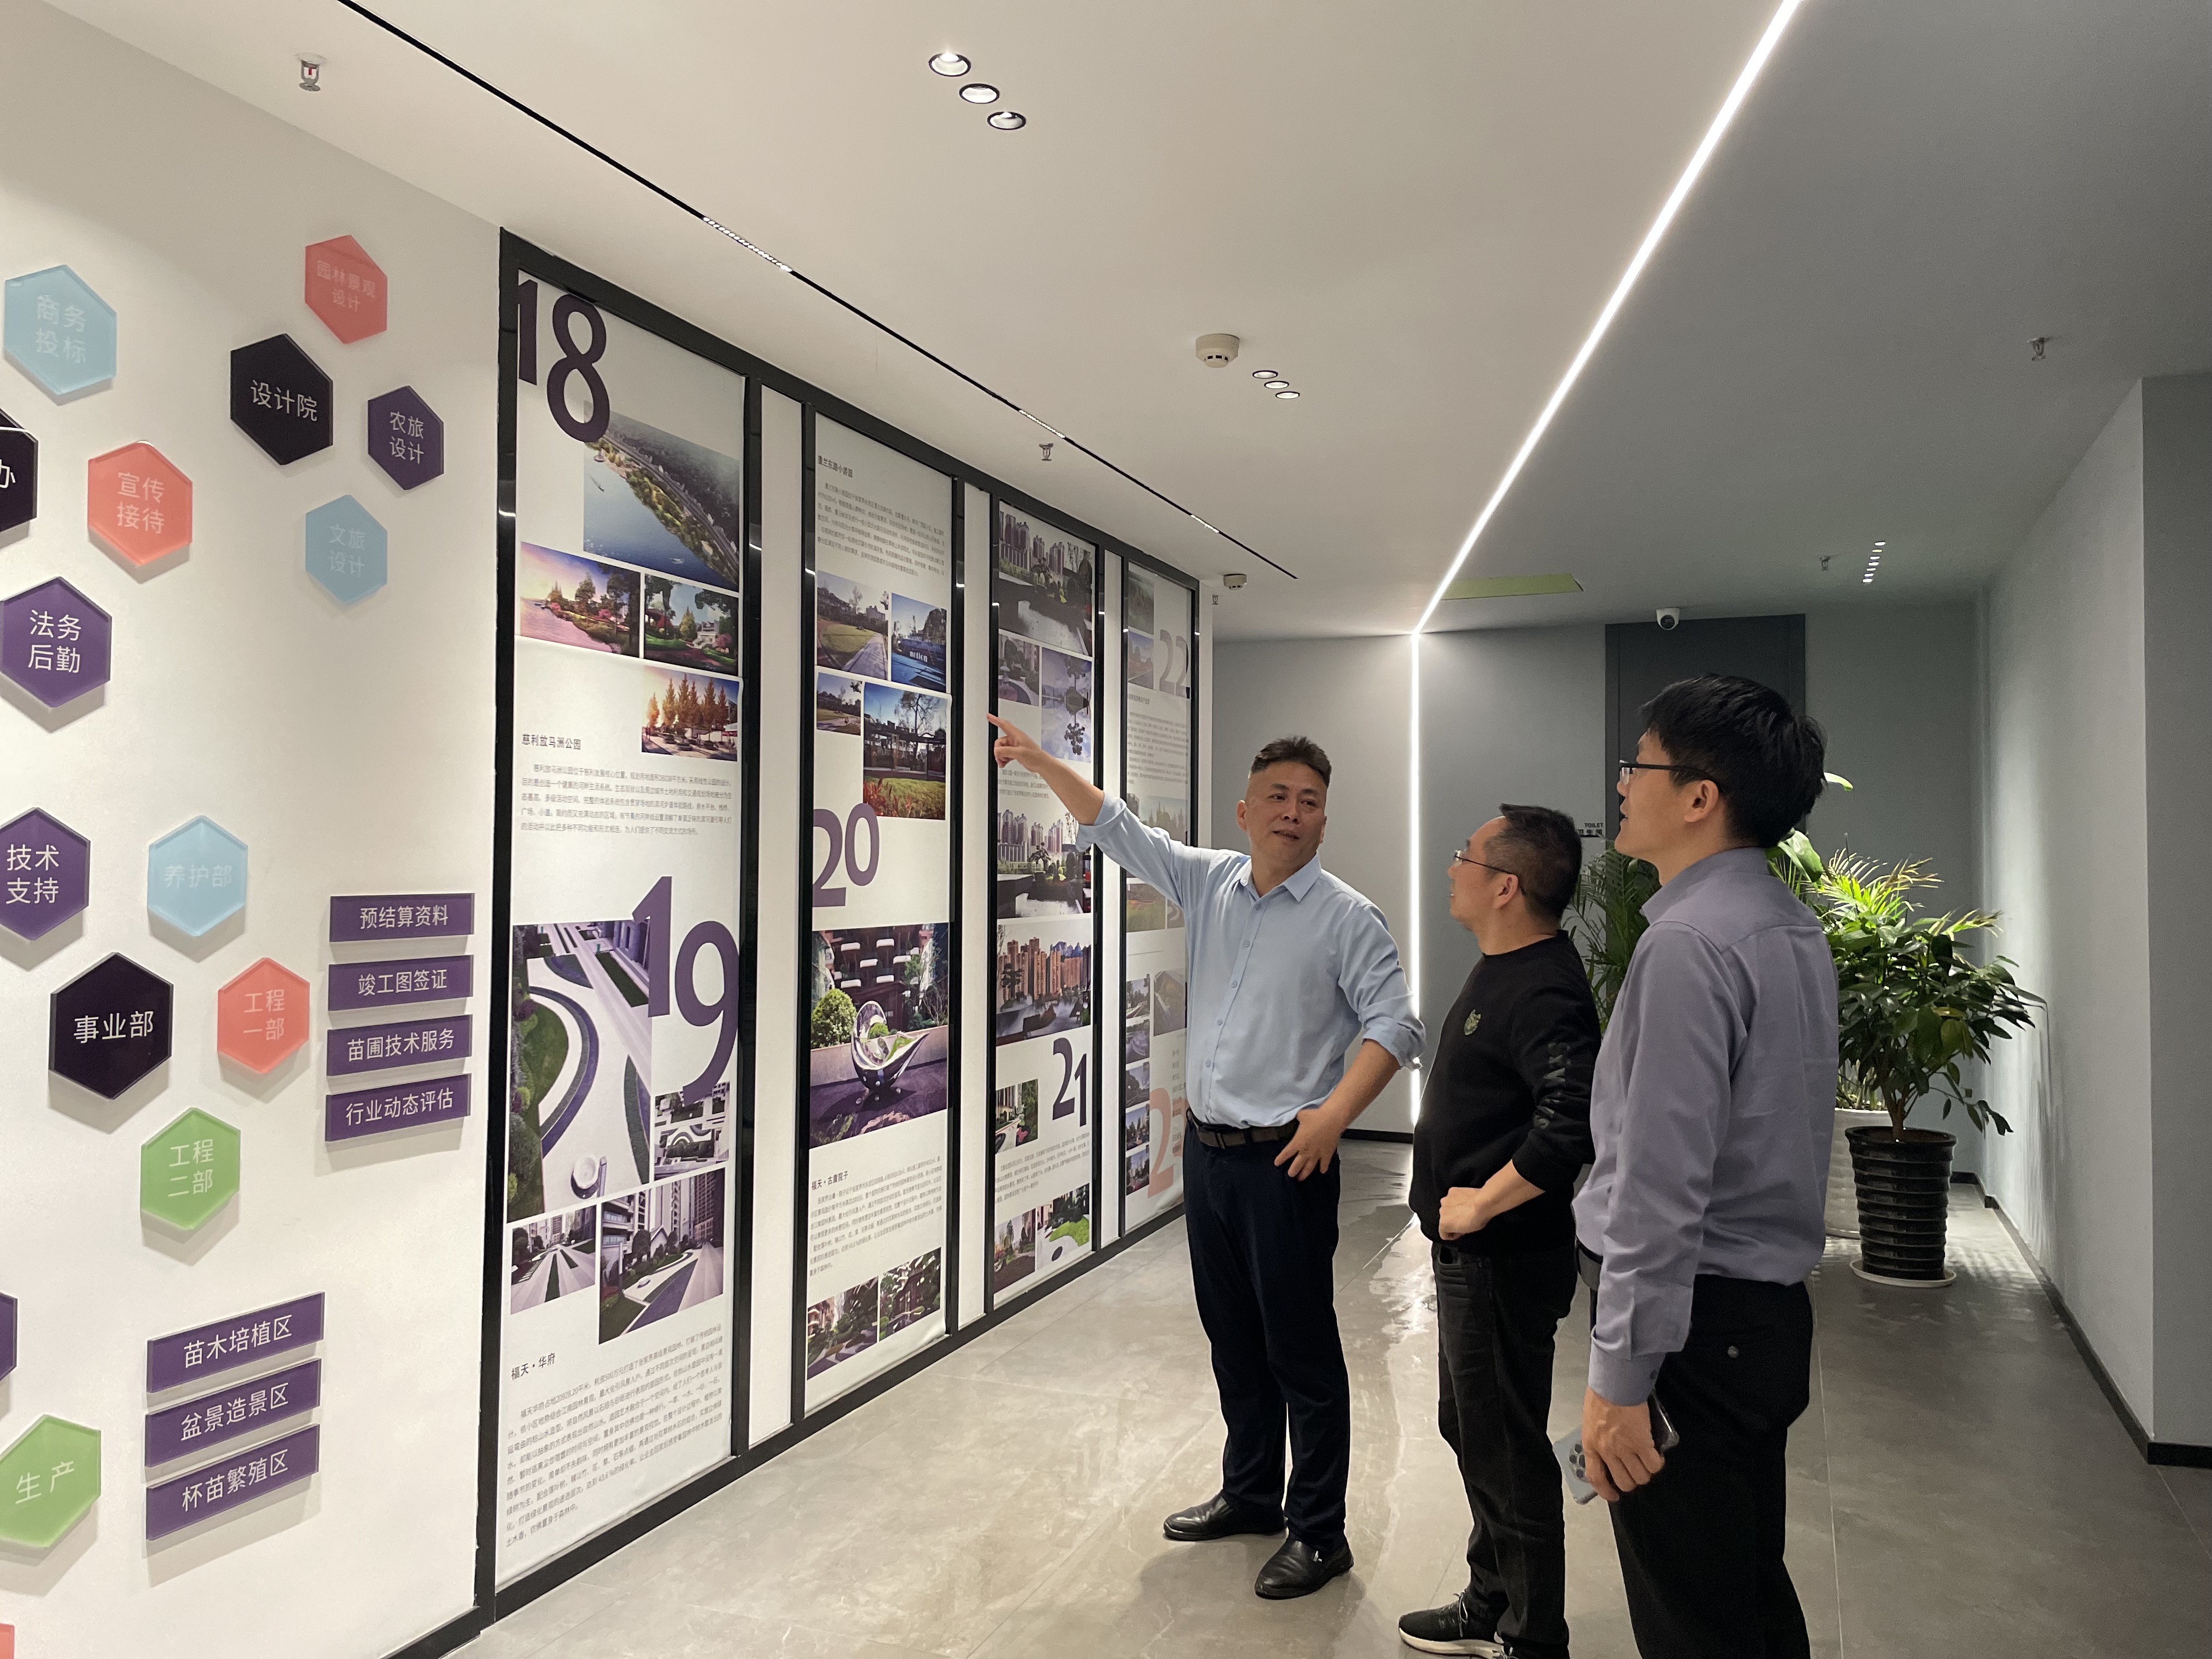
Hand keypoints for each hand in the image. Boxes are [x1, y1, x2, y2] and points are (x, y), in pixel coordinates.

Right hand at [986, 714, 1045, 772]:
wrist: (1041, 764)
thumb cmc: (1035, 756)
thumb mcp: (1019, 753)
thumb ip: (1006, 751)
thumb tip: (997, 751)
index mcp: (1017, 735)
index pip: (1004, 725)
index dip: (995, 720)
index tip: (989, 716)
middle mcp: (1015, 739)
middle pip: (999, 742)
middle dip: (998, 750)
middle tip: (1001, 757)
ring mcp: (1014, 746)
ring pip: (1001, 749)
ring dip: (1000, 756)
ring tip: (1003, 762)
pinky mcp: (1015, 752)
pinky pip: (1004, 754)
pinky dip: (1003, 759)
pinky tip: (1004, 763)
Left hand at [1274, 1105, 1344, 1179]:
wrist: (1332, 1119)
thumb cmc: (1316, 1116)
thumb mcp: (1302, 1115)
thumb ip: (1298, 1118)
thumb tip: (1298, 1116)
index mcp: (1297, 1143)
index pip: (1285, 1154)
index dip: (1280, 1159)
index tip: (1277, 1163)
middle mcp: (1306, 1151)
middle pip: (1296, 1166)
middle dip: (1292, 1172)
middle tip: (1290, 1174)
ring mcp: (1317, 1154)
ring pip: (1308, 1169)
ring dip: (1304, 1174)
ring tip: (1301, 1178)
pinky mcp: (1327, 1154)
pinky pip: (1324, 1165)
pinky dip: (1322, 1169)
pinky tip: (1321, 1171)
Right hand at [1437, 1185, 1489, 1238]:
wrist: (1483, 1204)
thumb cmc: (1477, 1218)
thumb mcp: (1467, 1231)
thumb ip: (1457, 1230)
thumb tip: (1457, 1228)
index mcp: (1444, 1224)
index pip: (1443, 1233)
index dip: (1452, 1234)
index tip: (1458, 1232)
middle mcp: (1442, 1211)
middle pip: (1445, 1218)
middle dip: (1452, 1220)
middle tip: (1463, 1219)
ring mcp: (1446, 1200)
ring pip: (1447, 1207)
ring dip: (1453, 1209)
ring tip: (1465, 1209)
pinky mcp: (1452, 1191)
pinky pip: (1452, 1197)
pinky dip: (1457, 1199)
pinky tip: (1466, 1201)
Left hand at [1581, 1387, 1665, 1501]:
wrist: (1615, 1383)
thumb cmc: (1602, 1395)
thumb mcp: (1590, 1420)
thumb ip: (1598, 1438)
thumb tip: (1608, 1449)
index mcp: (1591, 1445)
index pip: (1596, 1478)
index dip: (1606, 1491)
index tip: (1614, 1495)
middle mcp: (1607, 1451)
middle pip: (1624, 1482)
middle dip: (1632, 1481)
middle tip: (1637, 1471)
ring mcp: (1625, 1449)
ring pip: (1641, 1477)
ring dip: (1646, 1472)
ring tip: (1647, 1461)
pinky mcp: (1642, 1442)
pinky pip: (1653, 1465)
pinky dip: (1657, 1463)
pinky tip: (1657, 1455)